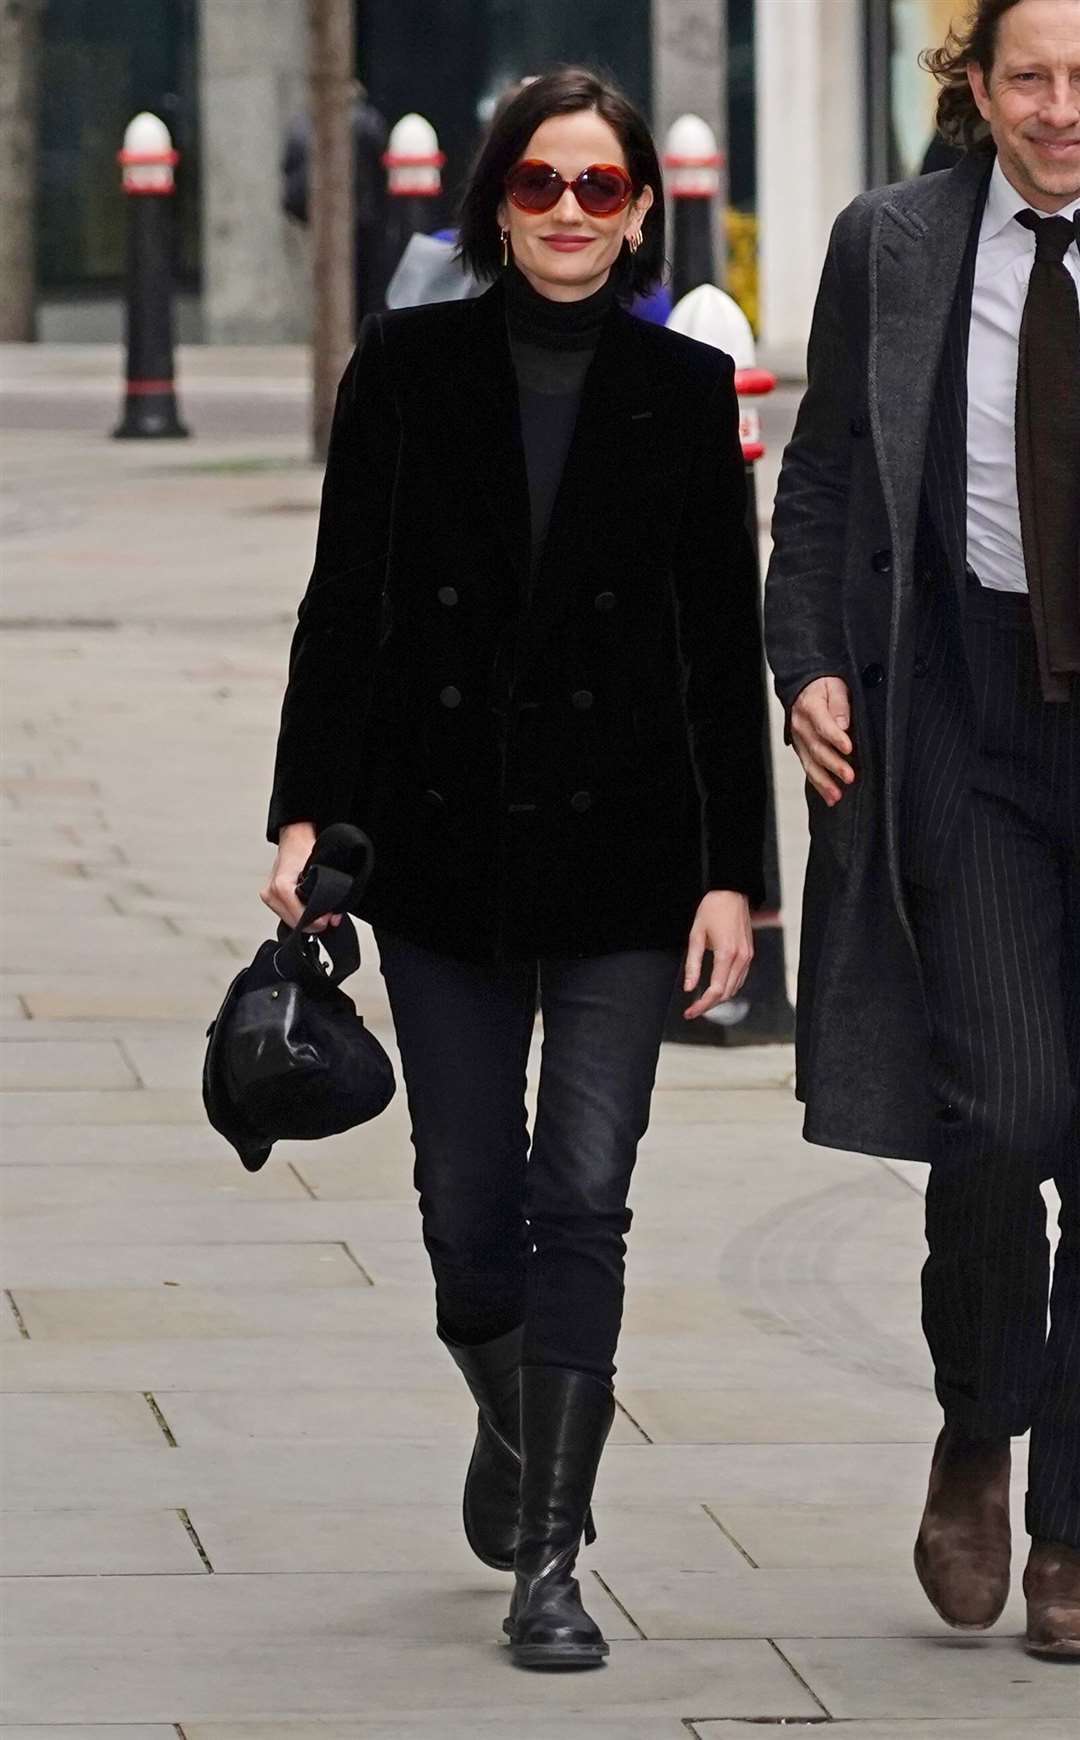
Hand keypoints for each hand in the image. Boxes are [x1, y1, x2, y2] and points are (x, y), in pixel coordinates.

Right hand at [259, 821, 343, 933]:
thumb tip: (333, 917)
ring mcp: (268, 896)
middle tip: (327, 918)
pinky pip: (285, 914)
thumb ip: (328, 895)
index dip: (316, 921)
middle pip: (293, 922)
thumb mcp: (320, 870)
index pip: (298, 916)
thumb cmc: (305, 850)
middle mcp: (271, 892)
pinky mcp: (269, 897)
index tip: (327, 920)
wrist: (294, 838)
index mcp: (281, 885)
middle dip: (312, 923)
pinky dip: (298, 915)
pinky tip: (308, 909)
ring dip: (305, 920)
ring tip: (319, 913)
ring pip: (289, 920)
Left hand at [683, 890, 753, 1019]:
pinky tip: (717, 989)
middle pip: (726, 993)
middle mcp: (741, 958)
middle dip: (709, 1005)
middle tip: (692, 1010)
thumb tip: (688, 987)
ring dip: (719, 999)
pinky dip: (728, 988)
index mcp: (727, 954)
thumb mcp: (696, 935)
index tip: (689, 1012)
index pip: (715, 990)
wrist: (732, 893)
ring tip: (702, 1002)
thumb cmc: (712, 909)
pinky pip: (740, 979)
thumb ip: (692, 964)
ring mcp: (748, 957)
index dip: (701, 1005)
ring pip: (735, 988)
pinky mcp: (749, 954)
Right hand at [789, 675, 854, 805]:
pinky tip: (830, 796)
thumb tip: (843, 724)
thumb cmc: (822, 686)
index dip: (835, 737)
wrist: (803, 687)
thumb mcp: (835, 685)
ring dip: (823, 781)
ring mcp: (799, 740)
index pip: (823, 725)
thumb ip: (840, 704)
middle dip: (833, 764)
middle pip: (817, 748)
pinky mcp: (801, 749)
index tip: (848, 747)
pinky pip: (808, 768)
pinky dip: (818, 783)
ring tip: (837, 795)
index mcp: (810, 707)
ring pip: (810, 763)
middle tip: (849, 776)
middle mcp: (801, 726)